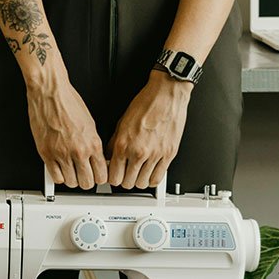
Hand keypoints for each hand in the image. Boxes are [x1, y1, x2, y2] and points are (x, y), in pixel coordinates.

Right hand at [26, 74, 107, 188]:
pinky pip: (55, 177)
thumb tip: (96, 158)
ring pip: (71, 182)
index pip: (102, 175)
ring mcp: (61, 154)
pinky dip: (58, 176)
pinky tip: (60, 169)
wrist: (50, 93)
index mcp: (93, 143)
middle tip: (84, 175)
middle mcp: (78, 150)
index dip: (100, 178)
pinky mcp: (46, 153)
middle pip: (87, 183)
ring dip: (72, 179)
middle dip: (87, 181)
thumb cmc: (68, 102)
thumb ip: (93, 143)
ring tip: (71, 172)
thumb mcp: (90, 123)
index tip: (97, 176)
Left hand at [108, 70, 192, 188]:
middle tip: (125, 174)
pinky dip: (152, 179)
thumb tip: (110, 157)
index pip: (113, 176)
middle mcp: (138, 152)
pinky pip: (158, 178)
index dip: (112, 178)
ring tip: (138, 173)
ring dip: (138, 180)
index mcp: (123, 144)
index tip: (114, 175)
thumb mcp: (121, 122)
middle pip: (126, 183)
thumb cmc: (146, 103)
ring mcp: (155, 155)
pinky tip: (149, 173)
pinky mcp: (169, 154)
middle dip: (124, 180)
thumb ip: (114, 143)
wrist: (166, 95)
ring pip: (142, 183)